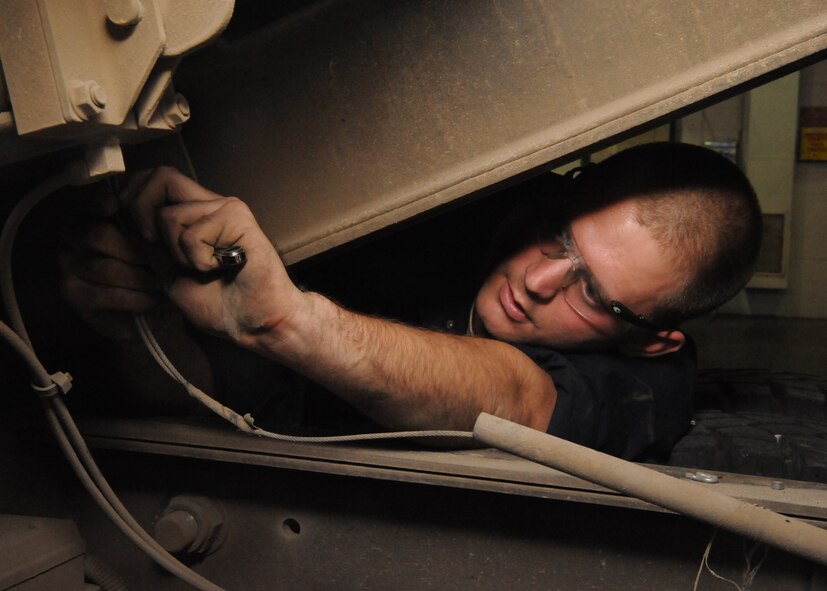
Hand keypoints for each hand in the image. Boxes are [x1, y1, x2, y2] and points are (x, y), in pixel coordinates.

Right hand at [59, 188, 162, 338]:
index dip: (101, 203)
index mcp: (94, 215)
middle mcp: (75, 236)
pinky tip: (152, 300)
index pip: (92, 203)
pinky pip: (106, 294)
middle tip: (166, 263)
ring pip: (106, 268)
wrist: (157, 312)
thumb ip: (151, 226)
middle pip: (99, 235)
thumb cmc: (159, 268)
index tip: (115, 206)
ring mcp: (70, 265)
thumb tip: (158, 214)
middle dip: (138, 251)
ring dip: (140, 278)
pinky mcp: (73, 293)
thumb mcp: (160, 243)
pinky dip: (135, 298)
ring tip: (162, 283)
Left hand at [121, 167, 305, 343]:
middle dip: (139, 214)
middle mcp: (208, 203)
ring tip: (204, 268)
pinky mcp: (237, 216)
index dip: (129, 198)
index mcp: (191, 212)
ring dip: (175, 254)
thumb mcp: (167, 271)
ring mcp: (224, 207)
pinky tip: (222, 268)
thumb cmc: (219, 303)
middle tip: (155, 248)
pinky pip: (192, 235)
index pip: (150, 180)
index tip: (129, 233)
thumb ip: (148, 243)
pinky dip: (198, 261)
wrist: (254, 322)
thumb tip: (118, 214)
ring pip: (168, 215)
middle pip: (159, 176)